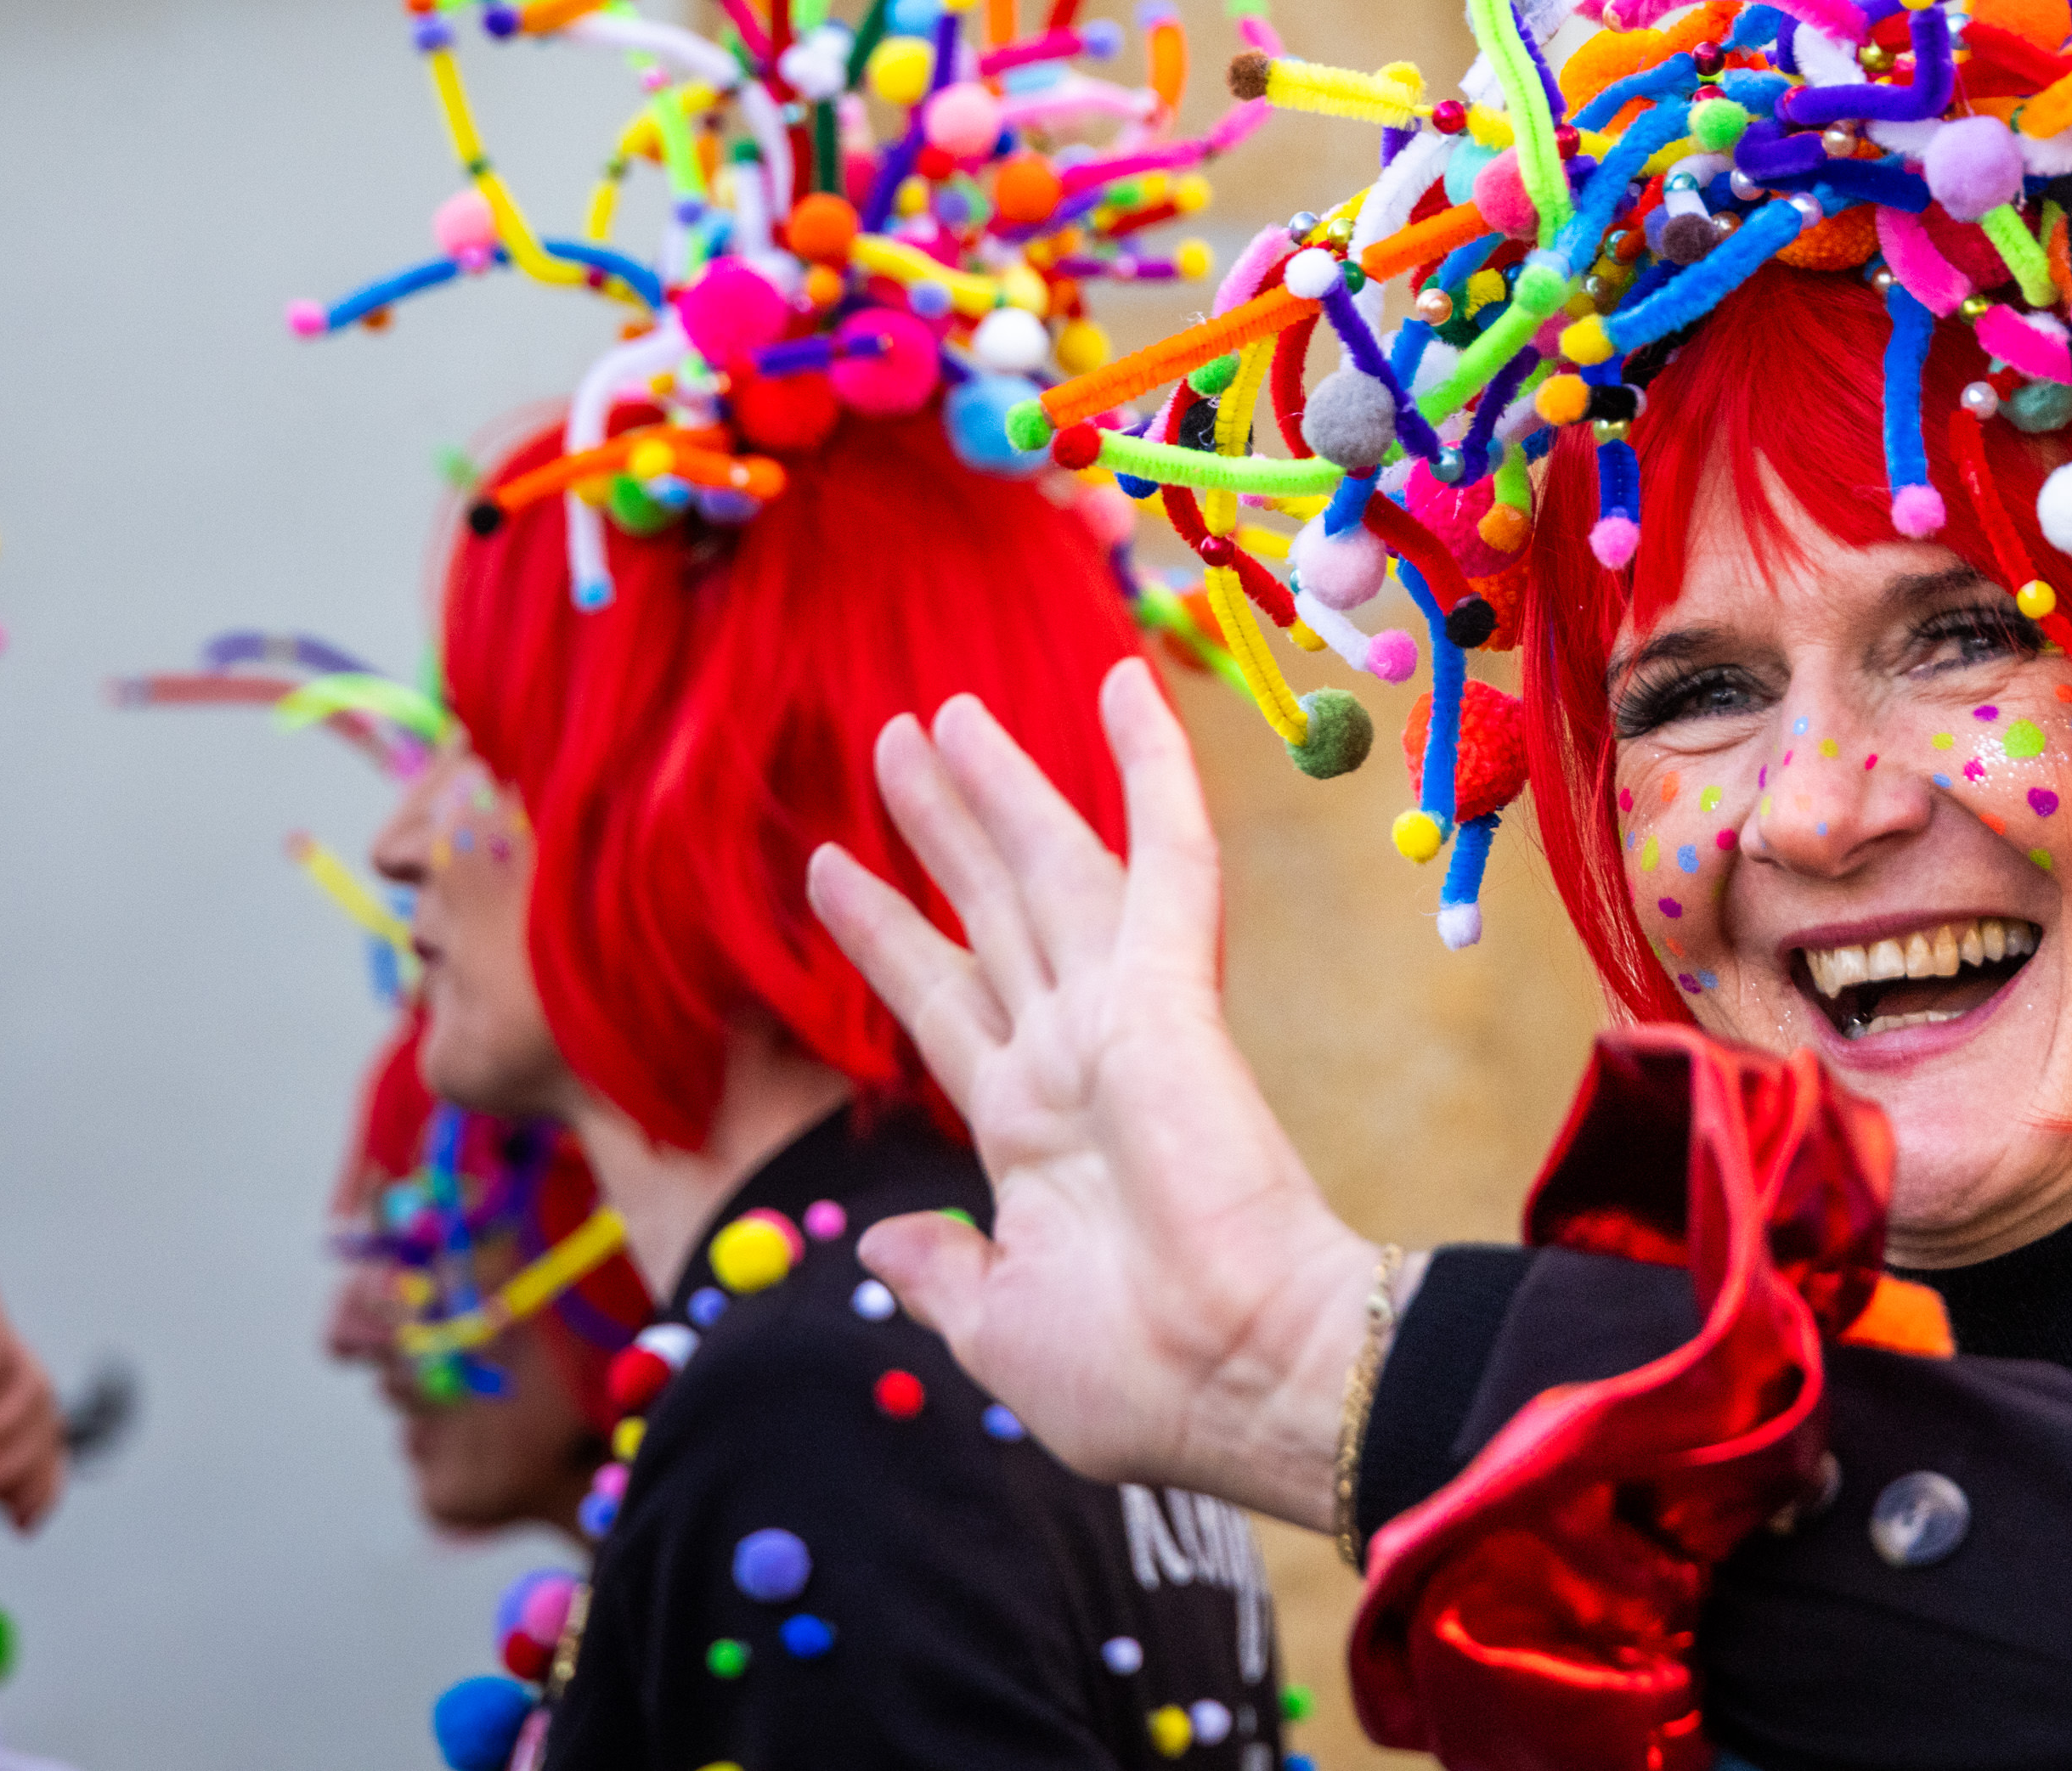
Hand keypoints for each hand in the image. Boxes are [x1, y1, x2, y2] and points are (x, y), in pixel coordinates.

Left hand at [809, 659, 1393, 1525]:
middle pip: (994, 915)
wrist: (1242, 1380)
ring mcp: (1125, 1020)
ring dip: (1002, 787)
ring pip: (1055, 868)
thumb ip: (944, 1272)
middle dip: (939, 832)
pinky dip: (1150, 771)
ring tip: (939, 711)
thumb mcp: (1000, 1331)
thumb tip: (883, 1241)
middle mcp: (1075, 1060)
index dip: (889, 936)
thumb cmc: (1141, 1381)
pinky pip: (1166, 857)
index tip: (829, 868)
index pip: (946, 1006)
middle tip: (891, 740)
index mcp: (1034, 1139)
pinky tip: (1123, 688)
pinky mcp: (1175, 996)